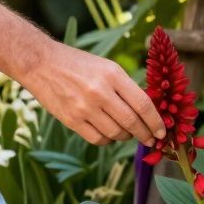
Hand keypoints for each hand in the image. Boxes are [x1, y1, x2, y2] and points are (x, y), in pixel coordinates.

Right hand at [19, 42, 165, 145]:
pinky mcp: (71, 120)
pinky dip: (108, 140)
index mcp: (113, 75)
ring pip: (116, 133)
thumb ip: (127, 87)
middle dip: (146, 134)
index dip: (156, 121)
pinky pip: (98, 139)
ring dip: (127, 137)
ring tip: (129, 133)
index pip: (143, 104)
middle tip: (152, 139)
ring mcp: (84, 107)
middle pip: (132, 122)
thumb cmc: (79, 64)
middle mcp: (100, 92)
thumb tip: (149, 111)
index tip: (163, 131)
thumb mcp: (108, 67)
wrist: (41, 63)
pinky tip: (110, 134)